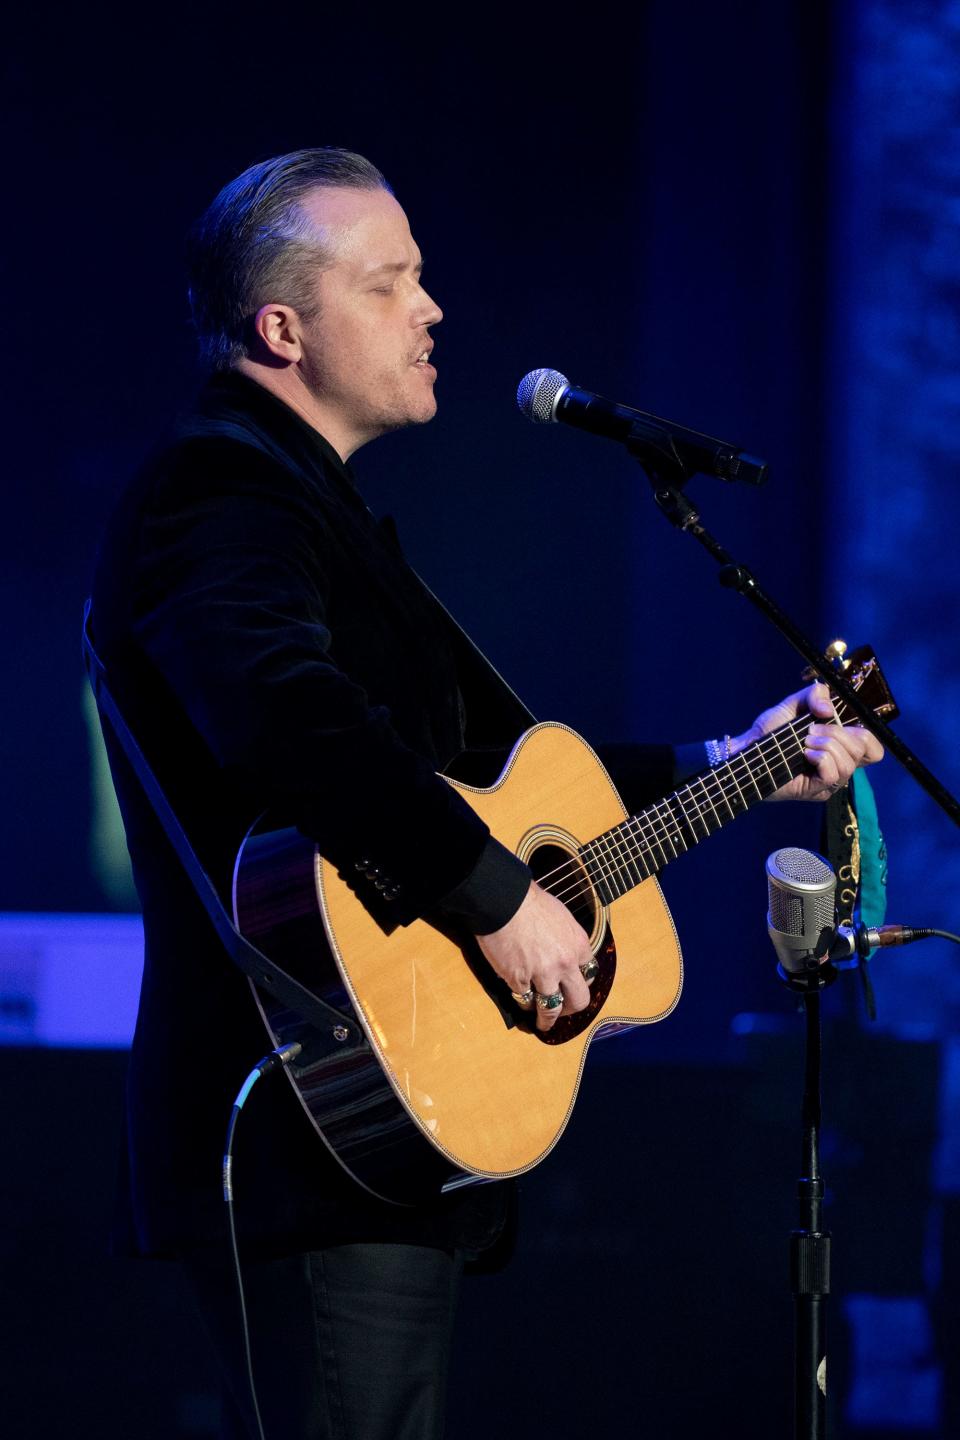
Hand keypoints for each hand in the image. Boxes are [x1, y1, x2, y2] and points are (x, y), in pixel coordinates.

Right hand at [476, 881, 593, 1031]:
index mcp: (578, 945)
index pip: (590, 974)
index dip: (580, 982)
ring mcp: (542, 975)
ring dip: (546, 1019)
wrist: (503, 899)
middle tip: (563, 1012)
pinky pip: (524, 1000)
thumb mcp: (560, 916)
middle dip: (571, 1010)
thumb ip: (565, 937)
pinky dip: (522, 1002)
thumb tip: (559, 948)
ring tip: (542, 1024)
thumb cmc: (528, 900)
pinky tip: (520, 1002)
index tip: (572, 986)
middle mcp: (565, 964)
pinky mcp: (518, 980)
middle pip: (578, 1000)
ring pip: (551, 1009)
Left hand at [732, 682, 883, 802]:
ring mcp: (829, 780)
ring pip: (849, 764)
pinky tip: (805, 755)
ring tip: (804, 742)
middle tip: (811, 731)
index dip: (865, 734)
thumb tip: (829, 709)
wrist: (746, 750)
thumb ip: (814, 695)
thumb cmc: (769, 732)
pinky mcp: (816, 791)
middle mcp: (839, 764)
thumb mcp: (792, 705)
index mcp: (840, 746)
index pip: (873, 749)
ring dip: (826, 745)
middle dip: (839, 734)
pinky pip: (833, 775)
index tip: (840, 723)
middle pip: (866, 751)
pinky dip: (821, 759)